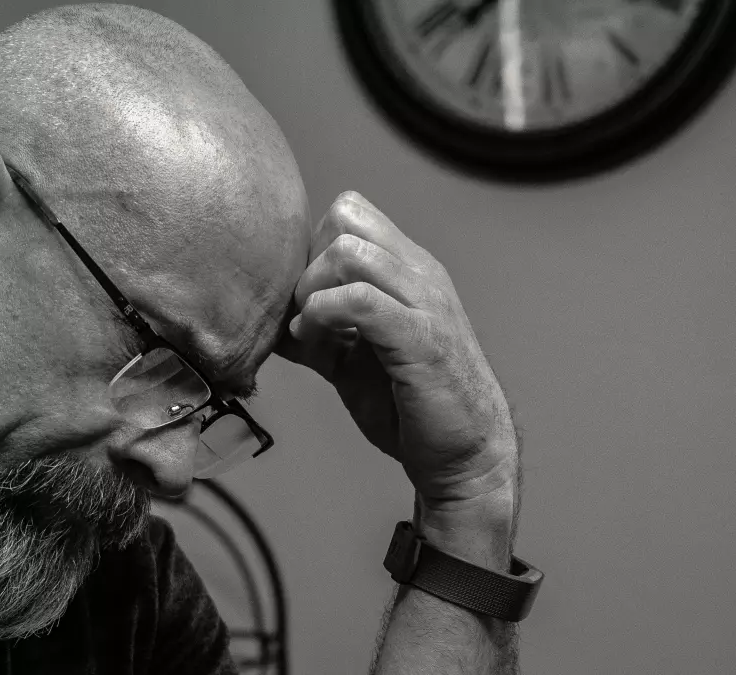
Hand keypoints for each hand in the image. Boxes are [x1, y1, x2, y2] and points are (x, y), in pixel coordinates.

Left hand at [276, 192, 518, 510]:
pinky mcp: (421, 338)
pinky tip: (317, 345)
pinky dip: (323, 316)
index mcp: (408, 270)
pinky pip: (359, 300)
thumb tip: (269, 324)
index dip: (312, 248)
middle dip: (308, 262)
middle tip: (303, 313)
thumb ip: (319, 332)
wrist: (466, 455)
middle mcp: (420, 274)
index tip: (304, 299)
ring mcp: (425, 302)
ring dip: (312, 290)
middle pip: (344, 217)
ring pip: (347, 251)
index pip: (350, 212)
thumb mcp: (354, 359)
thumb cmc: (412, 405)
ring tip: (309, 330)